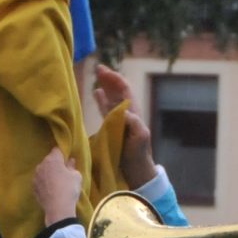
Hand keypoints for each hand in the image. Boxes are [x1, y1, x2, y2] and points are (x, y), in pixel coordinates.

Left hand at [32, 149, 82, 224]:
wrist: (58, 208)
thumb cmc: (69, 189)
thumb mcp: (76, 176)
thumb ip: (72, 166)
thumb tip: (70, 161)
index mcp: (52, 159)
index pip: (57, 150)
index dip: (63, 154)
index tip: (67, 161)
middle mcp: (41, 165)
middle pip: (49, 160)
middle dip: (55, 164)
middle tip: (63, 173)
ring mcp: (35, 176)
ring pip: (43, 170)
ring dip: (48, 173)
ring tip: (56, 183)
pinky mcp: (33, 187)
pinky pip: (40, 180)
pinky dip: (44, 182)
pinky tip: (50, 190)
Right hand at [89, 65, 158, 186]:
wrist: (136, 169)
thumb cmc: (139, 153)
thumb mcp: (140, 136)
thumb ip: (133, 121)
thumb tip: (121, 109)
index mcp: (133, 111)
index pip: (124, 89)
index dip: (115, 78)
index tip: (104, 71)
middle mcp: (126, 113)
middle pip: (117, 91)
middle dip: (109, 79)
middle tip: (98, 68)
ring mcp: (118, 120)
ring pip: (111, 98)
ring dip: (105, 86)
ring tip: (97, 77)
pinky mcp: (112, 127)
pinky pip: (105, 109)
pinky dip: (101, 99)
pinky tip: (96, 93)